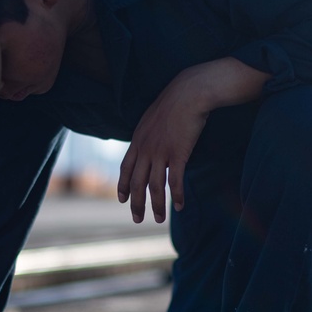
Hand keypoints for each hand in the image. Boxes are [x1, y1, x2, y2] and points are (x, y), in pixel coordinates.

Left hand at [117, 58, 270, 222]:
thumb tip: (148, 145)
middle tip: (137, 219)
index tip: (122, 199)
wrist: (189, 92)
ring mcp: (161, 152)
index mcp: (138, 140)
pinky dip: (176, 195)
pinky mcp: (178, 153)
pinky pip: (175, 180)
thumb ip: (147, 135)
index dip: (123, 185)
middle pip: (137, 182)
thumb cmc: (175, 103)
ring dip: (157, 205)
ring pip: (154, 186)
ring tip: (159, 219)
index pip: (125, 168)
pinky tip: (179, 205)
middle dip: (136, 203)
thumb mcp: (152, 119)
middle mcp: (146, 148)